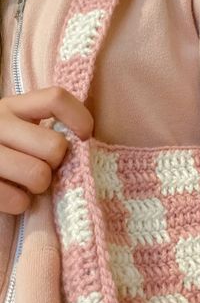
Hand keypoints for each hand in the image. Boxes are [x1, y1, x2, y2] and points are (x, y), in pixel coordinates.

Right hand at [0, 87, 92, 214]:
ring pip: (38, 174)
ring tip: (26, 183)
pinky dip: (20, 203)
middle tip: (42, 167)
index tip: (84, 137)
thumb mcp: (24, 130)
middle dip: (55, 164)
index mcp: (12, 107)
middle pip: (55, 145)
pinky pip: (18, 200)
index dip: (79, 118)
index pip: (56, 98)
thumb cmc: (11, 153)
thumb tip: (84, 140)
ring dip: (39, 186)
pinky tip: (12, 194)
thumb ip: (48, 128)